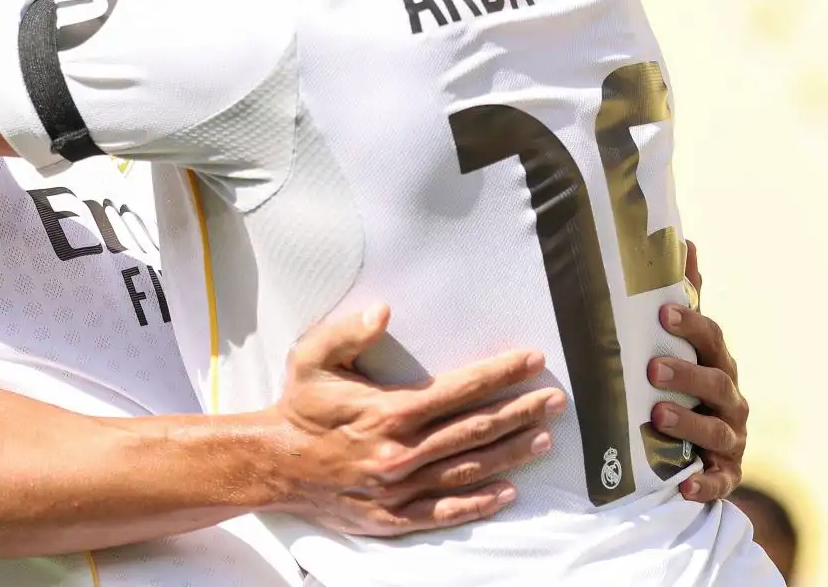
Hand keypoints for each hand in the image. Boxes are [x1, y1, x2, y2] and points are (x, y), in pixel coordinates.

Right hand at [268, 305, 563, 535]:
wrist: (273, 463)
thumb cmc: (298, 406)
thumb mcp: (311, 358)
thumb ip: (348, 332)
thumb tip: (384, 311)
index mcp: (387, 412)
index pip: (458, 390)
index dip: (499, 374)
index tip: (532, 361)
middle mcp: (401, 452)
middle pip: (474, 429)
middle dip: (520, 411)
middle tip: (555, 400)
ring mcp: (400, 488)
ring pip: (469, 469)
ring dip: (511, 453)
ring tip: (543, 439)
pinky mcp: (393, 516)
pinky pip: (446, 511)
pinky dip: (480, 502)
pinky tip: (508, 491)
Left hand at [648, 244, 748, 502]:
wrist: (702, 446)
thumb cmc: (687, 383)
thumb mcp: (685, 343)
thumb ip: (686, 296)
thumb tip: (685, 239)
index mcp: (718, 363)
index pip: (711, 339)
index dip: (692, 323)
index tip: (664, 311)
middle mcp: (730, 399)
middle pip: (716, 382)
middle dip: (686, 373)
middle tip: (652, 368)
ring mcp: (730, 438)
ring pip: (717, 429)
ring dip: (689, 421)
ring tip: (656, 414)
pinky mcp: (724, 474)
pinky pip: (718, 481)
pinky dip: (704, 483)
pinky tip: (684, 484)